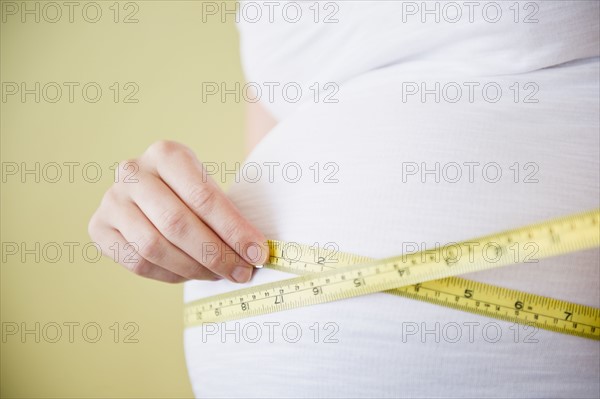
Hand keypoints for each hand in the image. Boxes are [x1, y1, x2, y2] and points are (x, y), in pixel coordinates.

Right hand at [88, 141, 267, 282]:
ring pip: (154, 247)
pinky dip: (170, 275)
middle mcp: (132, 172)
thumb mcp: (210, 190)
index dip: (233, 230)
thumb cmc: (190, 193)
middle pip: (177, 224)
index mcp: (166, 154)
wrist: (152, 193)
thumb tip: (256, 252)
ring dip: (194, 268)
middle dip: (216, 254)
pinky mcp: (99, 228)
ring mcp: (111, 200)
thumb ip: (229, 217)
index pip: (203, 197)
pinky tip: (191, 274)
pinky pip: (137, 262)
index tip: (258, 252)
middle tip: (242, 272)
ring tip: (219, 274)